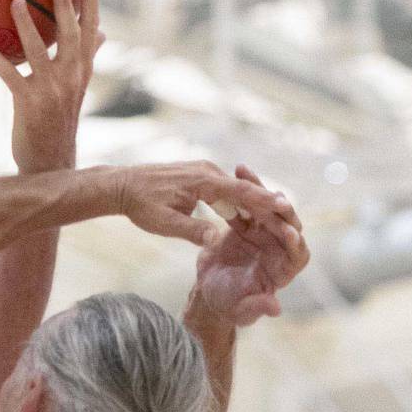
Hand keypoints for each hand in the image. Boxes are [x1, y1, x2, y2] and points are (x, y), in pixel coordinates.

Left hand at [0, 0, 101, 173]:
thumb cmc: (60, 121)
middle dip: (64, 4)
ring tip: (14, 0)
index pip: (91, 29)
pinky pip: (9, 75)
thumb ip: (87, 58)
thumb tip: (103, 34)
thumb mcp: (76, 88)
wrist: (51, 163)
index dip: (92, 1)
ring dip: (26, 25)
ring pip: (38, 51)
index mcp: (82, 70)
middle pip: (69, 34)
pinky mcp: (29, 104)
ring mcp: (51, 91)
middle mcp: (70, 77)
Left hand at [110, 162, 285, 247]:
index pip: (239, 192)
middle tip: (290, 214)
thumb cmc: (140, 205)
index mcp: (202, 181)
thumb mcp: (163, 223)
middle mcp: (206, 172)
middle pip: (243, 189)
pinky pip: (224, 189)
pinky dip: (237, 200)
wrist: (121, 185)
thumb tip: (217, 240)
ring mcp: (203, 172)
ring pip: (234, 189)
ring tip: (275, 217)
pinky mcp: (198, 176)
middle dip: (265, 202)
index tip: (285, 207)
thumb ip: (191, 231)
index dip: (263, 201)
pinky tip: (245, 214)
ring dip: (252, 203)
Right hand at [192, 167, 308, 325]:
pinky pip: (246, 202)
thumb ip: (257, 307)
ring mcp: (263, 231)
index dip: (295, 243)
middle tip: (273, 196)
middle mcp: (279, 246)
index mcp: (284, 268)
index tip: (288, 233)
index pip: (297, 252)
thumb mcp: (242, 311)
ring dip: (259, 190)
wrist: (209, 291)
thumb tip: (275, 309)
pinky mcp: (247, 222)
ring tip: (247, 173)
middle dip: (281, 210)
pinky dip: (242, 188)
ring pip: (267, 207)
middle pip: (287, 223)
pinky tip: (235, 171)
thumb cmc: (229, 305)